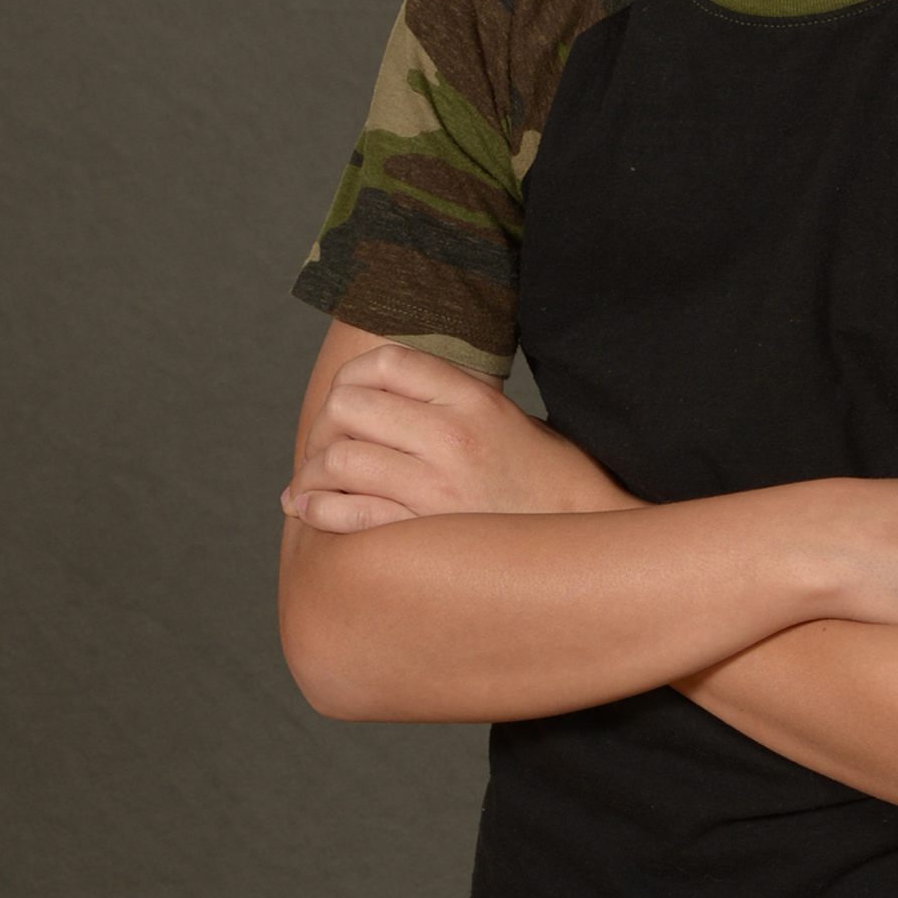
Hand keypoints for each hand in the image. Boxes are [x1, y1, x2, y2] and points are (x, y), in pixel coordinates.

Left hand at [283, 342, 638, 532]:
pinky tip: (309, 510)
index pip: (386, 362)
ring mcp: (440, 485)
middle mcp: (453, 435)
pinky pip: (351, 514)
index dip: (351, 376)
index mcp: (473, 397)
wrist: (590, 535)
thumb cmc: (548, 480)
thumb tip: (385, 394)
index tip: (343, 398)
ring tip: (307, 484)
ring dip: (312, 472)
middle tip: (321, 446)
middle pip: (350, 406)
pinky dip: (318, 510)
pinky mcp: (429, 533)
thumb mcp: (508, 419)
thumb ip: (452, 401)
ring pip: (341, 460)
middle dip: (324, 426)